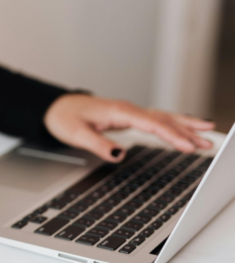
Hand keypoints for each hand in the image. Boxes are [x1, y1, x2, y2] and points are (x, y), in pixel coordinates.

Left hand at [44, 94, 214, 161]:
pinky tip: (185, 128)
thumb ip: (98, 144)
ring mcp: (129, 112)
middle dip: (186, 131)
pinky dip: (173, 124)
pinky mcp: (128, 117)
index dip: (171, 135)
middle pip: (163, 120)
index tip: (187, 146)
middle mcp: (127, 110)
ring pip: (162, 118)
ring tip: (207, 134)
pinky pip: (155, 119)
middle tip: (207, 143)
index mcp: (119, 111)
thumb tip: (118, 155)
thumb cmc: (64, 118)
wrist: (55, 107)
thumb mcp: (76, 134)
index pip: (151, 123)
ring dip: (184, 126)